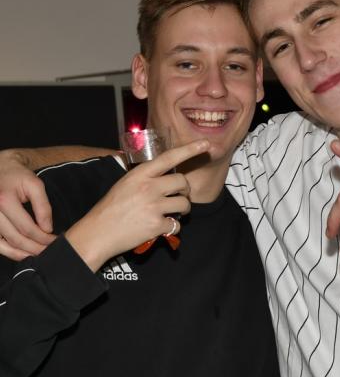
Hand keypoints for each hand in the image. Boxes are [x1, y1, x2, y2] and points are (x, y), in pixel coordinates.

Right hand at [0, 149, 55, 259]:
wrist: (0, 169)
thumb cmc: (18, 176)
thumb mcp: (35, 185)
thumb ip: (43, 206)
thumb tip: (47, 229)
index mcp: (4, 201)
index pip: (27, 228)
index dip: (43, 237)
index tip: (55, 240)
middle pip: (16, 238)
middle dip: (35, 248)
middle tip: (50, 251)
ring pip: (3, 245)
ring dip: (22, 254)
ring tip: (38, 256)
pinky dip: (9, 251)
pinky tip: (22, 254)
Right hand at [65, 139, 208, 270]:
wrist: (97, 233)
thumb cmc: (111, 208)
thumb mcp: (125, 184)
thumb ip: (145, 178)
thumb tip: (165, 175)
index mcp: (140, 174)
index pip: (169, 157)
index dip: (190, 149)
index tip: (206, 144)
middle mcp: (148, 187)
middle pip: (182, 182)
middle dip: (184, 191)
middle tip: (177, 196)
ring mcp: (153, 206)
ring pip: (184, 204)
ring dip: (182, 210)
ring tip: (169, 213)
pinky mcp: (156, 225)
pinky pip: (177, 225)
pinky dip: (172, 228)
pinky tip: (160, 228)